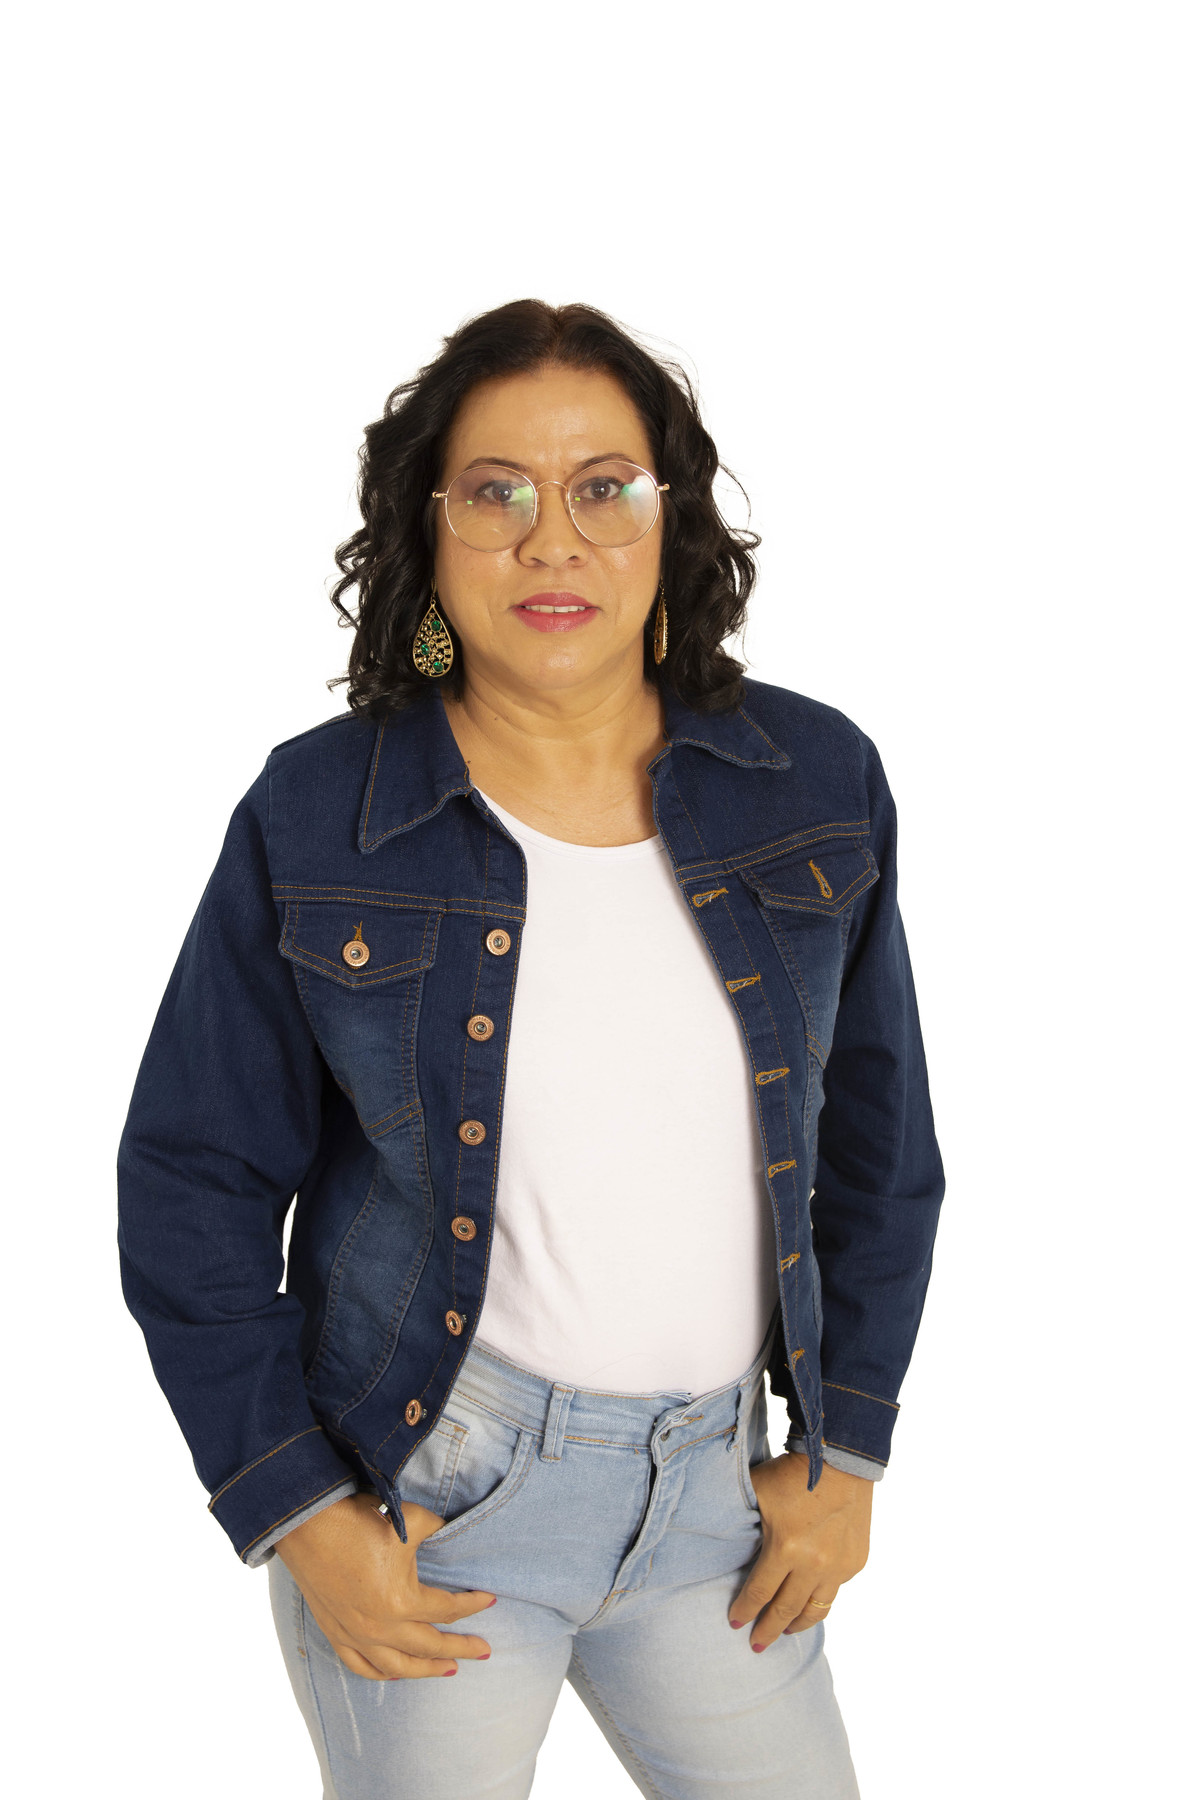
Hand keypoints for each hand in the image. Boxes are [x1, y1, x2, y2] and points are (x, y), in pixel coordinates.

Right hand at [274, 1491, 495, 1679]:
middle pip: (430, 1646)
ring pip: (397, 1668)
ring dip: (426, 1670)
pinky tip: (397, 1674)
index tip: (490, 1600)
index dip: (473, 1605)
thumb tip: (455, 1531)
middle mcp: (380, 1627)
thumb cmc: (360, 1519)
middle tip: (483, 1650)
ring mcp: (356, 1635)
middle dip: (460, 1648)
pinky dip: (382, 1674)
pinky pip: (361, 1667)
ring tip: (449, 1669)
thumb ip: (439, 1530)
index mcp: (402, 1601)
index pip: (448, 1609)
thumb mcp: (411, 1519)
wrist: (307, 1524)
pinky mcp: (336, 1633)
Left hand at [729, 1453, 871, 1650]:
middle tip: (757, 1645)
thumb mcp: (756, 1492)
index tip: (735, 1623)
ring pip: (816, 1609)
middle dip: (768, 1631)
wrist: (841, 1459)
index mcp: (785, 1549)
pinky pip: (835, 1589)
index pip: (759, 1592)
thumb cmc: (792, 1473)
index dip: (745, 1610)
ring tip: (786, 1631)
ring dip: (797, 1624)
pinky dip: (820, 1598)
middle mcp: (814, 1565)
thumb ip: (740, 1520)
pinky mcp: (855, 1562)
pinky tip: (809, 1601)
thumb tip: (715, 1533)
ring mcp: (839, 1567)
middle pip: (786, 1610)